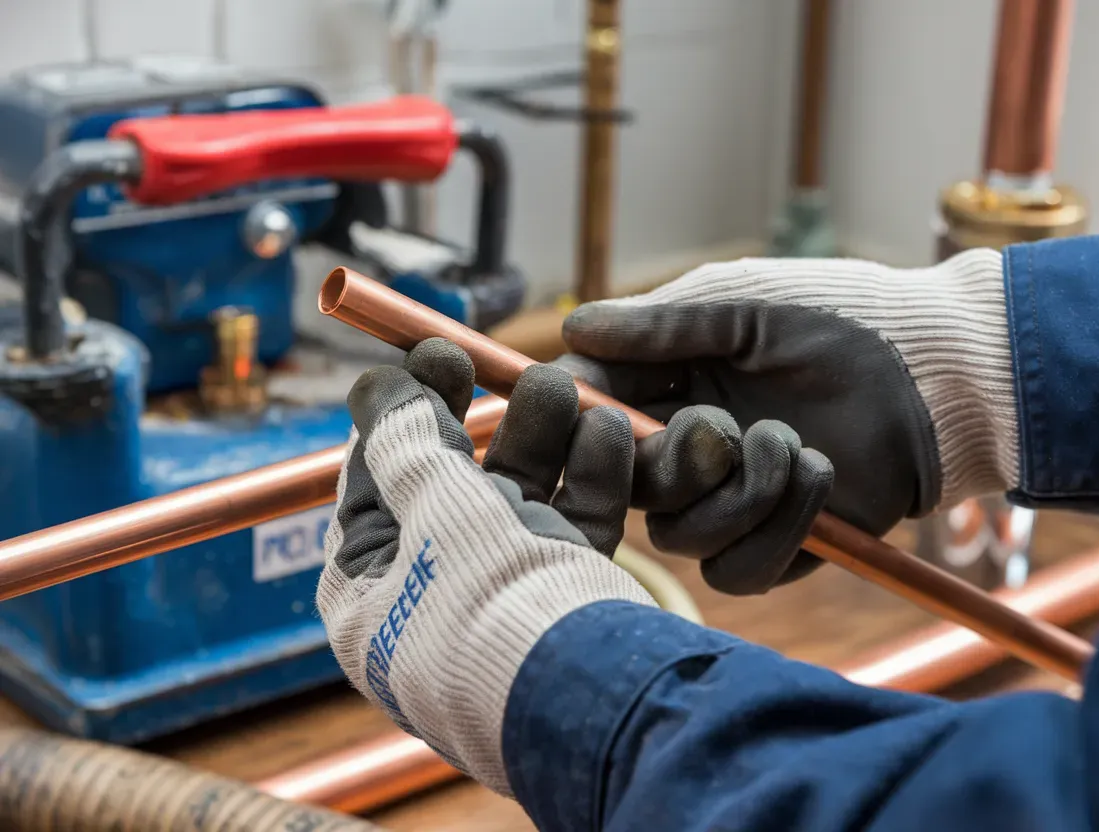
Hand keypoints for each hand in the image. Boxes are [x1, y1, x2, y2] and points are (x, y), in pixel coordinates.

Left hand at [316, 338, 653, 794]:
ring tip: (570, 390)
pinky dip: (590, 482)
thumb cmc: (490, 613)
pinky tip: (607, 435)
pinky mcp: (564, 605)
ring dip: (546, 442)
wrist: (589, 705)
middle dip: (488, 423)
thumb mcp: (433, 513)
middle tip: (510, 366)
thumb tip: (374, 390)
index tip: (435, 355)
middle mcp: (430, 597)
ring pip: (521, 501)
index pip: (374, 481)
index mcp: (367, 590)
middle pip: (453, 485)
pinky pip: (570, 529)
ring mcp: (501, 602)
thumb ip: (408, 445)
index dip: (403, 410)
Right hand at [556, 249, 1016, 593]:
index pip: (598, 415)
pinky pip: (740, 572)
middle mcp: (696, 448)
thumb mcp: (744, 306)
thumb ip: (661, 325)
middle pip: (630, 489)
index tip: (587, 412)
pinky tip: (817, 477)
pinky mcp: (784, 543)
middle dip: (669, 464)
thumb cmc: (842, 319)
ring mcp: (737, 500)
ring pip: (679, 538)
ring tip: (792, 444)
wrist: (937, 368)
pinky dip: (775, 528)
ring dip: (734, 495)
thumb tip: (573, 325)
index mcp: (675, 386)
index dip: (583, 421)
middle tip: (722, 430)